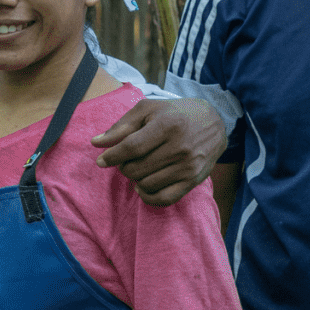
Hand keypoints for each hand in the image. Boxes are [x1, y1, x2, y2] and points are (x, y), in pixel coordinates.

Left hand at [93, 97, 226, 205]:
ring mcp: (188, 166)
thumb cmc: (175, 114)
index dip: (112, 156)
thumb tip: (96, 143)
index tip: (100, 161)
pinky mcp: (193, 181)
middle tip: (126, 160)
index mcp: (167, 125)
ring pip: (147, 184)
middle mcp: (180, 147)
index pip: (131, 147)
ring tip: (138, 168)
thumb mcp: (148, 110)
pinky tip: (143, 187)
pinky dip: (148, 197)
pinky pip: (165, 199)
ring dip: (135, 179)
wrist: (214, 122)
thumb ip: (121, 126)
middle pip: (137, 168)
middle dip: (124, 166)